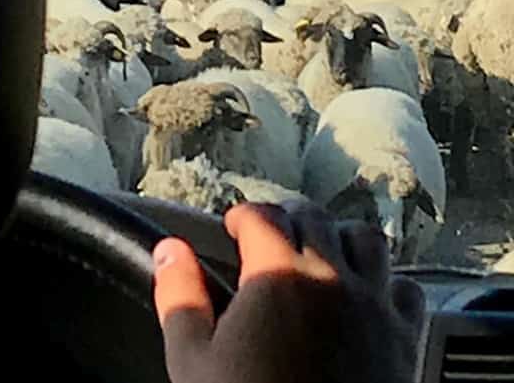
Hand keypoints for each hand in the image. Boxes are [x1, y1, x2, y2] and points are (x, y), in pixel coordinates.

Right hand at [153, 202, 424, 382]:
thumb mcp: (193, 360)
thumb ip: (179, 295)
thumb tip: (169, 250)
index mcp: (277, 275)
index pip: (262, 216)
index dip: (243, 214)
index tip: (233, 226)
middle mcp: (331, 278)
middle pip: (313, 217)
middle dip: (286, 217)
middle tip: (269, 234)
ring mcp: (373, 307)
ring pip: (366, 240)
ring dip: (339, 237)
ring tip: (319, 252)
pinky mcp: (403, 341)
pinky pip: (405, 288)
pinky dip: (385, 282)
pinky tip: (364, 296)